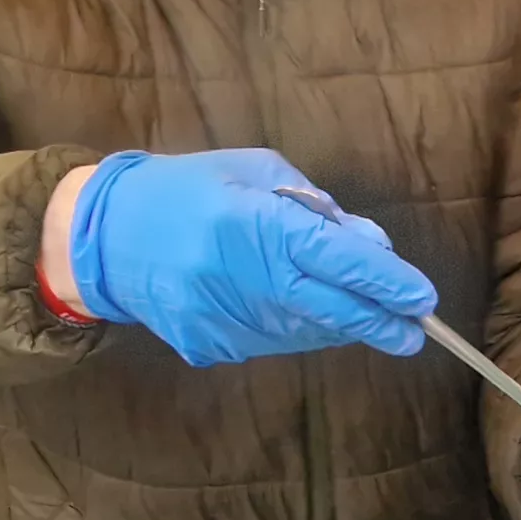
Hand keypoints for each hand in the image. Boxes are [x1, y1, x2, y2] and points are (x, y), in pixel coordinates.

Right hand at [51, 149, 434, 365]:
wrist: (101, 236)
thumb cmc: (186, 189)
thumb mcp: (253, 174)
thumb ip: (314, 209)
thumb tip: (371, 245)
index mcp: (246, 222)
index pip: (330, 257)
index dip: (380, 279)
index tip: (419, 297)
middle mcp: (234, 275)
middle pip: (325, 309)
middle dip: (376, 321)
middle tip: (413, 332)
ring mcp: (219, 318)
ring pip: (303, 331)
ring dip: (339, 326)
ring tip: (367, 318)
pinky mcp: (207, 345)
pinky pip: (270, 342)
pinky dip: (298, 330)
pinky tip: (306, 316)